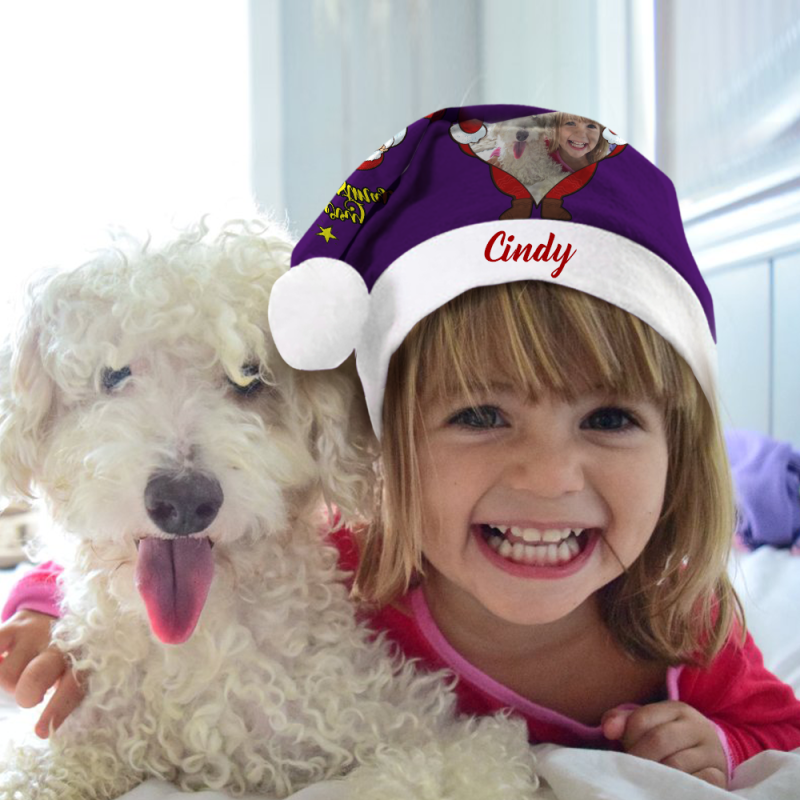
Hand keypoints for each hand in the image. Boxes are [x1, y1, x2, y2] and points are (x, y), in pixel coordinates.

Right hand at [0, 609, 84, 737]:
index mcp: (81, 660)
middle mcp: (60, 644)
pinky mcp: (13, 626)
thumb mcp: (77, 673)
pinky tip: (0, 663)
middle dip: (28, 694)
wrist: (56, 617)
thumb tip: (58, 730)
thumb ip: (71, 698)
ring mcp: (35, 633)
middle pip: (38, 674)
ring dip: (9, 684)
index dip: (57, 710)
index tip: (41, 731)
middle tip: (30, 698)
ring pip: (8, 673)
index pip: (72, 686)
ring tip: (19, 678)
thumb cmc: (66, 658)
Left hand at [601, 700, 727, 787]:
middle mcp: (697, 726)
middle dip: (639, 757)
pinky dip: (679, 787)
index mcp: (677, 709)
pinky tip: (666, 789)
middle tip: (629, 771)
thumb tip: (608, 729)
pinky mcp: (721, 777)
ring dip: (655, 775)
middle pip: (659, 739)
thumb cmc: (670, 740)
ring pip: (677, 764)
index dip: (627, 736)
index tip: (622, 750)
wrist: (711, 756)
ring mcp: (712, 752)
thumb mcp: (649, 724)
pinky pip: (699, 782)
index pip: (643, 719)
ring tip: (644, 781)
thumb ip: (623, 721)